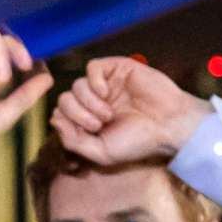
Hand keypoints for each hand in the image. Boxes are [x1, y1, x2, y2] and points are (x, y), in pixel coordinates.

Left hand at [49, 58, 209, 165]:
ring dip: (89, 103)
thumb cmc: (138, 142)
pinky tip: (106, 93)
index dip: (68, 123)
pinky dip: (94, 81)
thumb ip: (73, 141)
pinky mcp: (116, 69)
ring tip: (109, 114)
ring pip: (77, 85)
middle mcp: (94, 101)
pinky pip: (91, 68)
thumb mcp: (102, 153)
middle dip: (78, 114)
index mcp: (89, 120)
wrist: (168, 125)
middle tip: (99, 124)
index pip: (61, 115)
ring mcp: (105, 84)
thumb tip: (53, 119)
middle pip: (65, 99)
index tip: (89, 133)